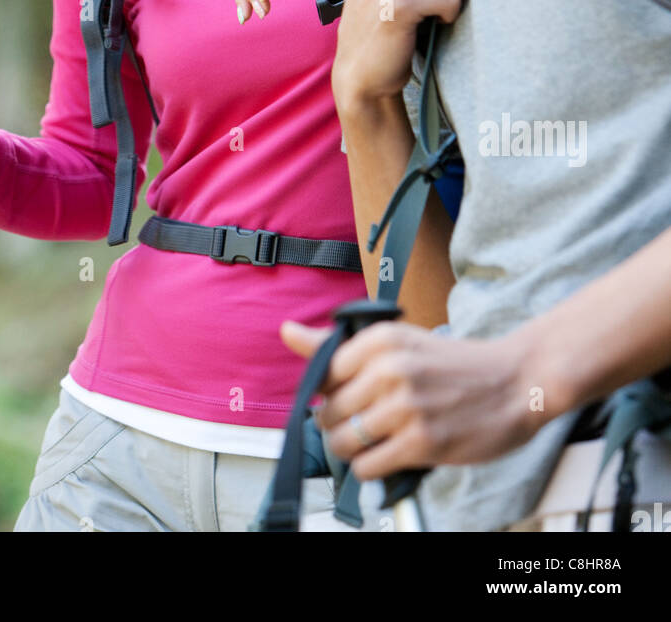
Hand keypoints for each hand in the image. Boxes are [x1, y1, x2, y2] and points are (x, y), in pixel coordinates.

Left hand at [281, 318, 536, 478]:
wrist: (515, 382)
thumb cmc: (453, 364)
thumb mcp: (396, 341)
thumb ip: (337, 345)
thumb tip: (286, 332)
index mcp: (380, 338)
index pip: (321, 374)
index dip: (330, 393)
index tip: (351, 396)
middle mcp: (389, 369)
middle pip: (327, 411)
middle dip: (340, 424)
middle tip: (368, 421)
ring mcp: (405, 407)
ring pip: (343, 441)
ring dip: (354, 449)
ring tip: (378, 440)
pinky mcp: (422, 442)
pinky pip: (367, 466)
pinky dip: (371, 468)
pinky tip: (391, 454)